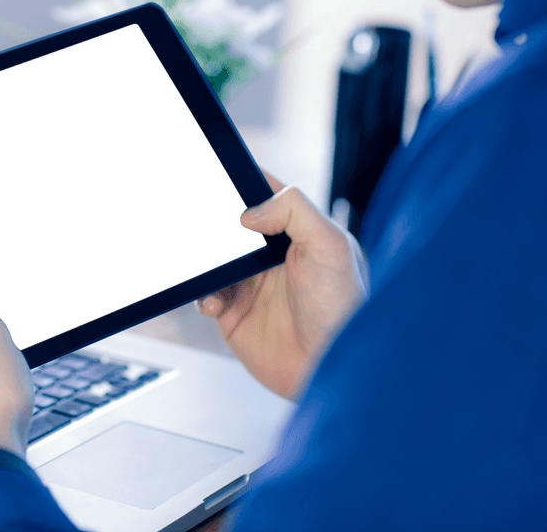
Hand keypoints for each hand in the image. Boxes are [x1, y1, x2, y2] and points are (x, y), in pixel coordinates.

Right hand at [198, 173, 367, 398]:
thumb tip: (251, 209)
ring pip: (213, 259)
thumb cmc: (344, 310)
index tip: (220, 175)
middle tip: (202, 226)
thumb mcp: (330, 247)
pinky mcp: (234, 312)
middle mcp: (272, 255)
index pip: (265, 195)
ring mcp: (251, 283)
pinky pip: (205, 294)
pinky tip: (216, 303)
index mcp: (298, 231)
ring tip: (215, 275)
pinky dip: (203, 295)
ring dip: (205, 262)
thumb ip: (295, 211)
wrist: (330, 369)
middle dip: (213, 224)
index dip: (243, 182)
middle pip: (231, 225)